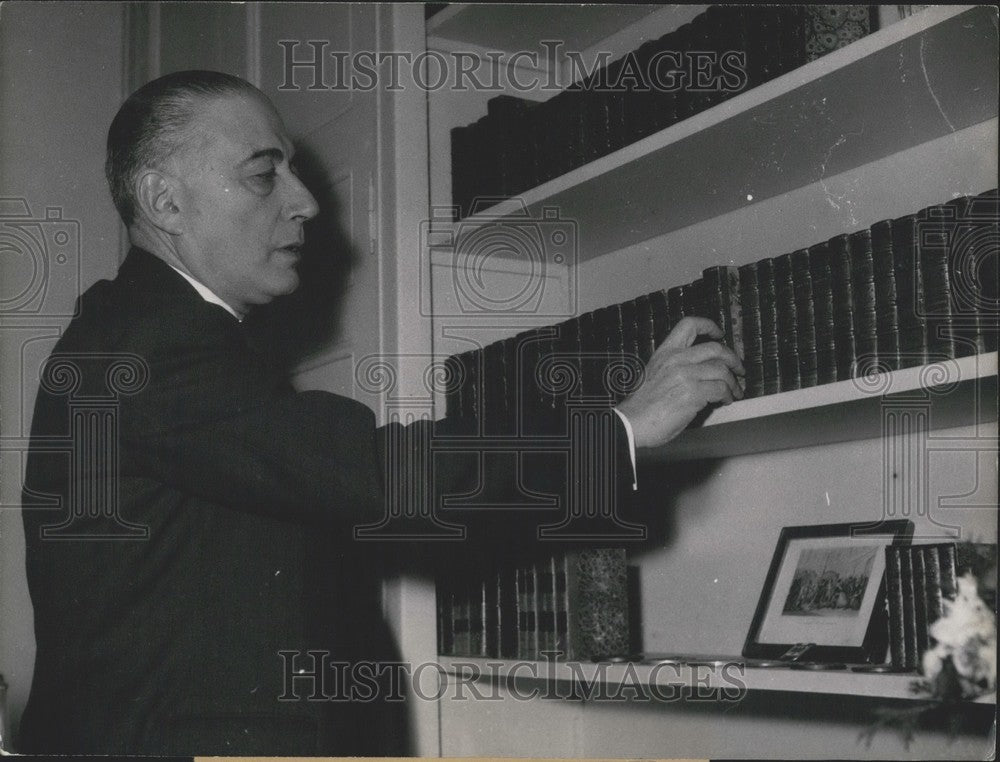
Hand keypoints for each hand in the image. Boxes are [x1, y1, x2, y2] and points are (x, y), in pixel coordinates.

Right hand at [616, 317, 744, 448]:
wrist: (631, 422)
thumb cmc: (641, 405)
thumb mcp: (656, 375)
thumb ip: (676, 367)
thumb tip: (702, 372)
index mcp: (665, 352)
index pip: (689, 325)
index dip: (709, 326)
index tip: (719, 333)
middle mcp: (676, 359)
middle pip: (716, 348)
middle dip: (733, 359)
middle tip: (738, 369)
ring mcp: (685, 375)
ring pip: (722, 370)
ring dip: (733, 382)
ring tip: (734, 391)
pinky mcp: (693, 393)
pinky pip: (721, 389)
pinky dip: (728, 395)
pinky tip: (725, 400)